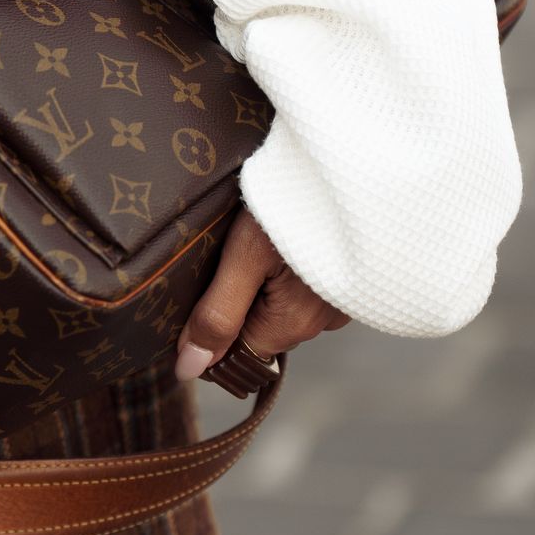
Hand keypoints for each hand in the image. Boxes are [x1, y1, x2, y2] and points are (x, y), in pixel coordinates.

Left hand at [174, 208, 348, 379]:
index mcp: (295, 324)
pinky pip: (305, 286)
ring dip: (261, 283)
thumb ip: (217, 315)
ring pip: (282, 307)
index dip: (210, 336)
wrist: (347, 164)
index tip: (194, 299)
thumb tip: (188, 369)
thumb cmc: (293, 204)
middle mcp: (324, 320)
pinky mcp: (346, 273)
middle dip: (236, 303)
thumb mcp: (244, 256)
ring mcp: (339, 298)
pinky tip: (276, 238)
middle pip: (260, 330)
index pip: (239, 355)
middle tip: (221, 257)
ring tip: (251, 241)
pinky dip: (284, 269)